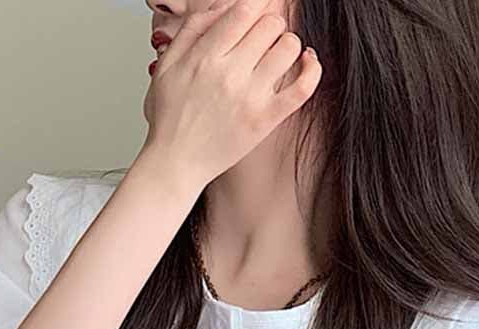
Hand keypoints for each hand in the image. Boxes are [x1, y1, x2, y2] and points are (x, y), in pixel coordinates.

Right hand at [141, 0, 321, 186]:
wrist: (175, 163)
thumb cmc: (169, 119)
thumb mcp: (166, 65)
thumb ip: (192, 30)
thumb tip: (222, 8)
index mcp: (205, 56)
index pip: (244, 11)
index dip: (255, 6)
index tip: (256, 12)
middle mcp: (229, 73)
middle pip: (269, 25)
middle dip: (269, 25)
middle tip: (261, 40)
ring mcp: (250, 97)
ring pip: (289, 47)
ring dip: (287, 44)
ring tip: (277, 55)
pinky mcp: (266, 119)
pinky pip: (303, 86)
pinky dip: (312, 68)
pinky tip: (307, 62)